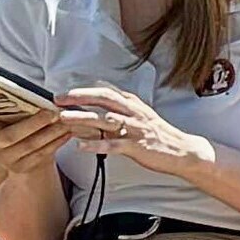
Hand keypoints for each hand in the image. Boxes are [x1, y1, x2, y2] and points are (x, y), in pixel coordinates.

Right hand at [0, 91, 76, 170]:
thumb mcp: (15, 115)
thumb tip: (38, 94)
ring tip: (65, 121)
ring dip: (51, 132)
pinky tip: (67, 133)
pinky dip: (56, 142)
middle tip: (52, 113)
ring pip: (30, 145)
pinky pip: (40, 154)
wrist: (23, 152)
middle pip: (11, 135)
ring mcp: (5, 158)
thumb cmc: (20, 124)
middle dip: (34, 123)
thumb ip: (19, 105)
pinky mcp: (20, 168)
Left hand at [56, 83, 214, 179]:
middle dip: (79, 97)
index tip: (62, 93)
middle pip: (103, 99)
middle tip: (58, 99)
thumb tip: (97, 89)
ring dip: (83, 117)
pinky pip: (114, 145)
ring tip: (64, 117)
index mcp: (132, 104)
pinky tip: (81, 146)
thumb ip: (119, 103)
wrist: (182, 151)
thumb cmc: (157, 133)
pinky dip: (97, 145)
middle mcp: (133, 112)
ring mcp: (135, 129)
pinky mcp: (137, 146)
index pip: (105, 91)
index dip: (83, 90)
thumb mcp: (139, 113)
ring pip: (106, 119)